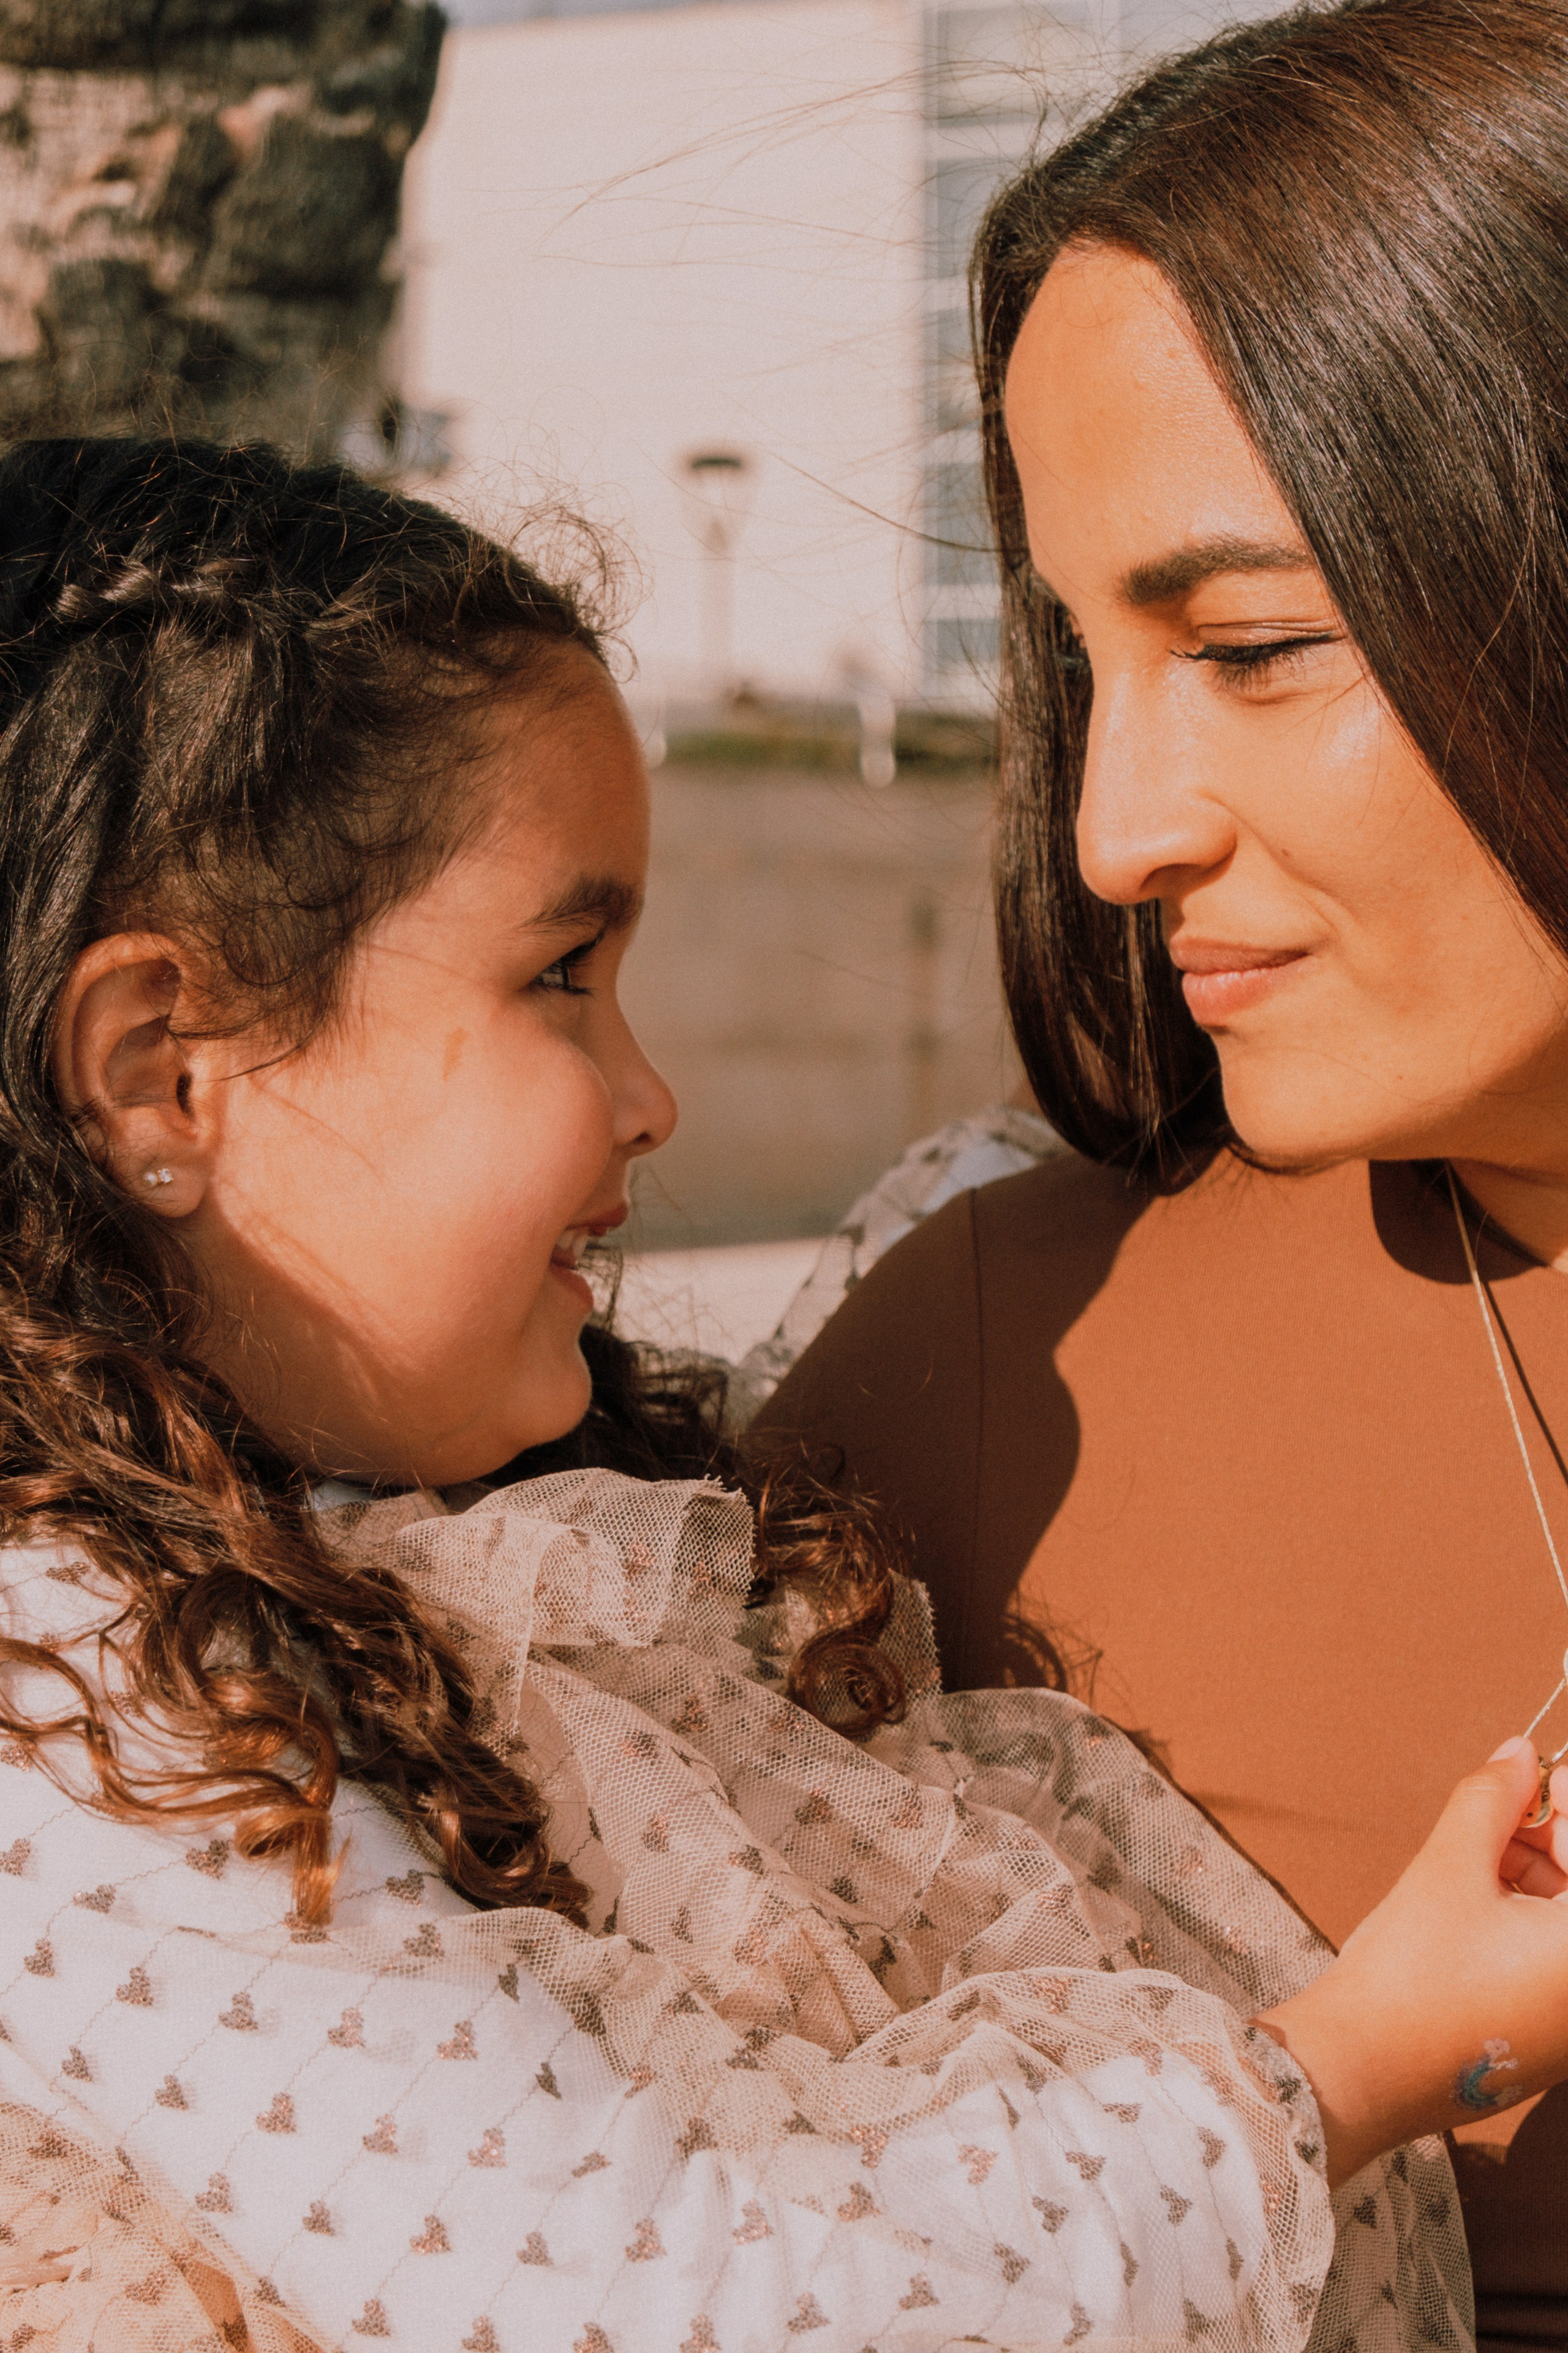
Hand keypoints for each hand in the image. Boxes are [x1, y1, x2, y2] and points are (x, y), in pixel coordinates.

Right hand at [1255, 1738, 1567, 2186]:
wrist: (1360, 2073)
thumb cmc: (1410, 1974)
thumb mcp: (1450, 1868)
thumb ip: (1492, 1800)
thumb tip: (1518, 1753)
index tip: (1537, 1774)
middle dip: (1552, 1839)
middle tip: (1500, 1805)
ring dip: (1536, 1876)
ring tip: (1474, 1851)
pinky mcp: (1547, 2041)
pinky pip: (1554, 1964)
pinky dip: (1527, 1920)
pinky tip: (1475, 1896)